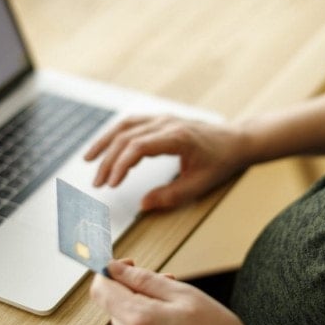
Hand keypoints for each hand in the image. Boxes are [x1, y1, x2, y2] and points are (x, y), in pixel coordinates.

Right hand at [84, 116, 246, 209]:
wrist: (235, 140)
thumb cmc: (221, 162)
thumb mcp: (200, 184)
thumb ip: (171, 196)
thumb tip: (143, 205)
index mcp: (177, 137)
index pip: (139, 146)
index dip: (121, 165)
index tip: (111, 184)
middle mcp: (166, 123)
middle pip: (127, 137)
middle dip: (108, 161)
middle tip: (98, 184)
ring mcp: (162, 118)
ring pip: (125, 126)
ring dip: (105, 143)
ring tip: (88, 161)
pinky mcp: (160, 119)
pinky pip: (131, 124)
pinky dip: (115, 135)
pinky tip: (105, 148)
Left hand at [90, 260, 258, 324]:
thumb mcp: (185, 295)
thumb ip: (144, 279)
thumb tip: (114, 268)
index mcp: (140, 321)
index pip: (101, 290)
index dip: (110, 272)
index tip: (126, 267)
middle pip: (116, 311)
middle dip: (136, 297)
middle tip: (169, 294)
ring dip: (143, 321)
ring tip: (179, 324)